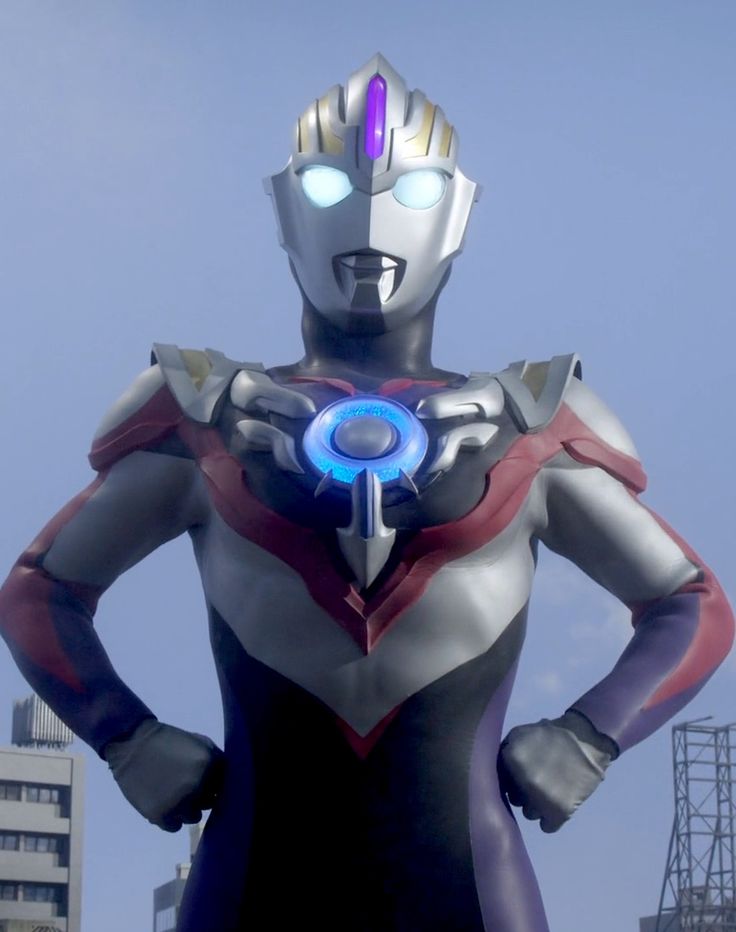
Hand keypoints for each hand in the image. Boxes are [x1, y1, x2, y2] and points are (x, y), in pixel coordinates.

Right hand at [103, 718, 224, 831]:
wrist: (133, 744)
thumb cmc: (169, 741)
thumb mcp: (200, 741)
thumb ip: (217, 760)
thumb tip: (231, 780)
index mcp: (209, 764)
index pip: (224, 785)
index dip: (214, 784)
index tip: (205, 781)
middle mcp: (197, 785)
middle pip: (210, 802)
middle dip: (201, 796)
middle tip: (185, 785)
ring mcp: (179, 802)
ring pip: (194, 817)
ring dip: (187, 808)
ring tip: (173, 793)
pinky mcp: (161, 815)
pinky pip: (175, 827)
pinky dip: (171, 818)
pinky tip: (164, 802)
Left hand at [498, 710, 615, 832]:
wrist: (586, 740)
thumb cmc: (550, 734)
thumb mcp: (519, 733)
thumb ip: (503, 751)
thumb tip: (491, 771)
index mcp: (511, 760)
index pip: (499, 781)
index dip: (510, 778)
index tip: (518, 774)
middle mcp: (523, 782)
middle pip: (514, 799)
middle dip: (523, 791)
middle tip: (537, 779)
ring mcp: (541, 799)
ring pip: (529, 814)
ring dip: (537, 805)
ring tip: (550, 789)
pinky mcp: (559, 812)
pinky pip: (546, 827)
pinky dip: (551, 818)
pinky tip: (556, 804)